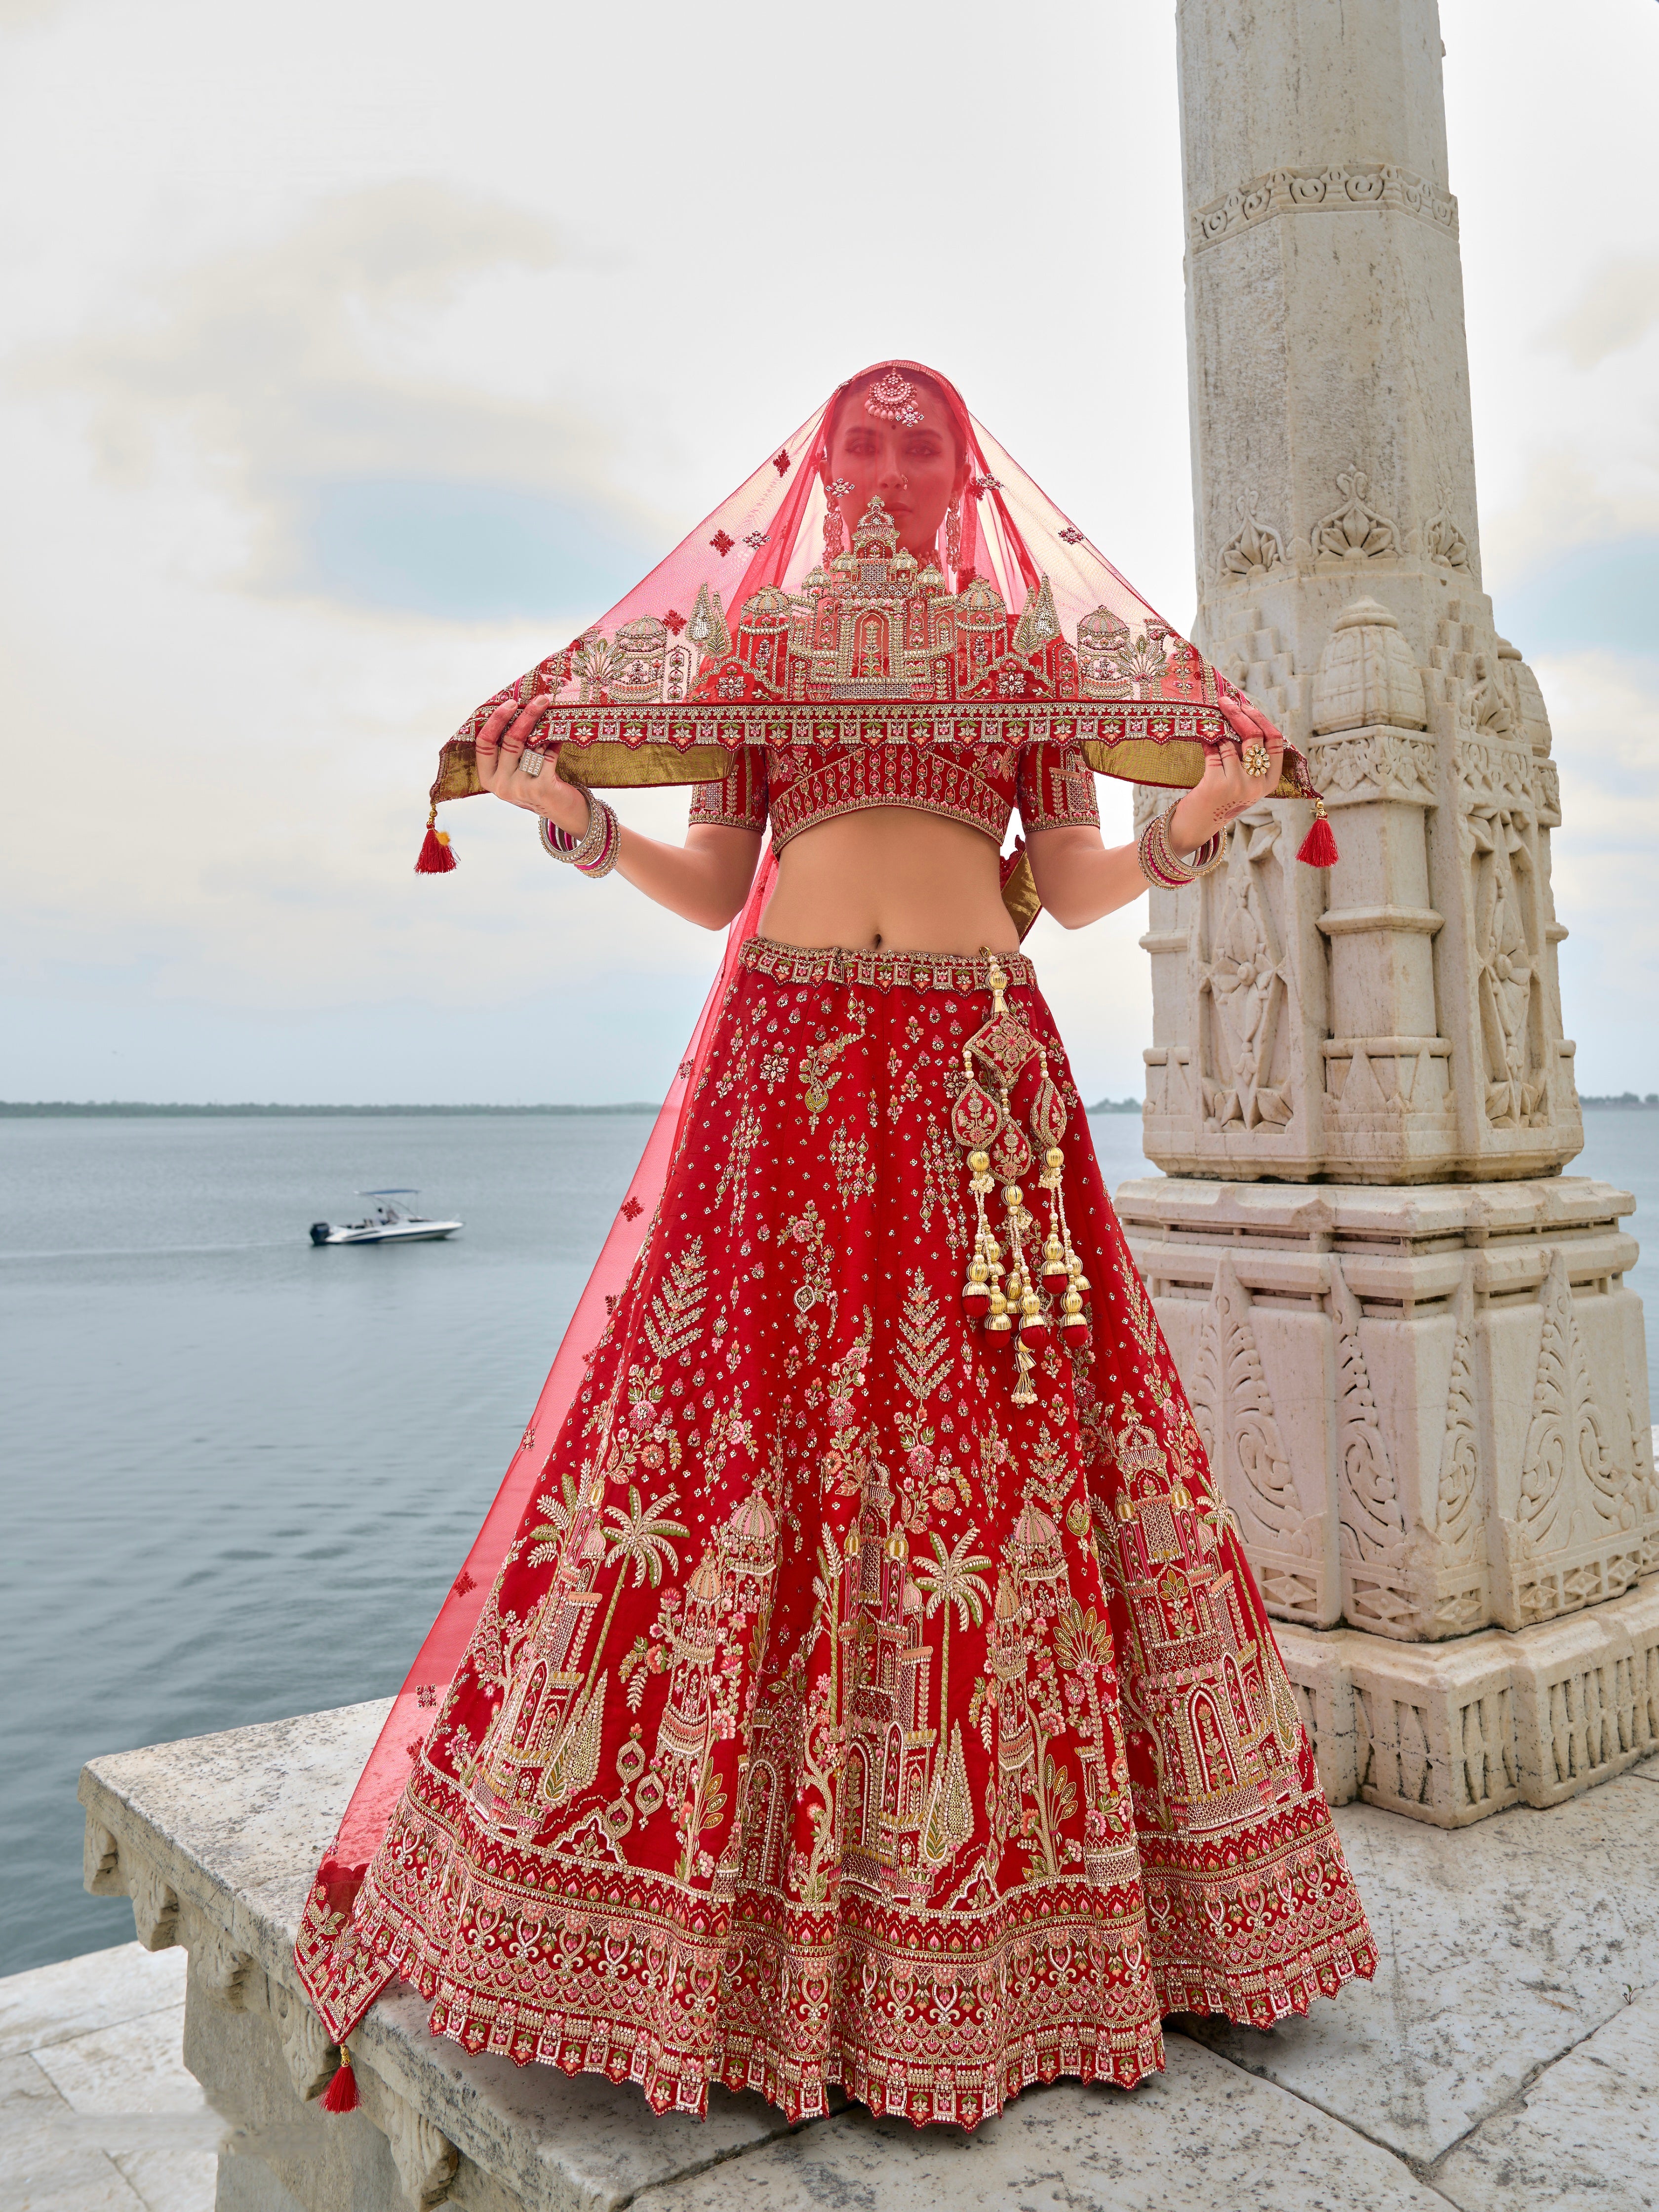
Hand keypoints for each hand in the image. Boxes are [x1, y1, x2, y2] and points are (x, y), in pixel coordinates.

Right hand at [474, 694, 591, 836]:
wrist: (563, 812)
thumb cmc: (538, 785)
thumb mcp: (517, 770)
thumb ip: (511, 750)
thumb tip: (518, 709)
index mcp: (489, 778)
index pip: (483, 744)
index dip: (495, 721)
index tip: (509, 703)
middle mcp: (501, 785)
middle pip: (510, 741)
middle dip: (526, 716)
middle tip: (540, 699)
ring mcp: (520, 789)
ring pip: (531, 747)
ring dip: (544, 730)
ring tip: (553, 716)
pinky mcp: (541, 789)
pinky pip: (548, 756)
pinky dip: (555, 743)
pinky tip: (561, 735)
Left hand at [1168, 692, 1285, 855]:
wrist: (1196, 826)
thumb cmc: (1220, 799)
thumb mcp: (1244, 781)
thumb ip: (1250, 757)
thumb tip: (1244, 717)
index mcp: (1269, 782)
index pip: (1276, 742)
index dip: (1262, 720)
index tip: (1247, 706)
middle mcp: (1257, 784)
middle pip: (1254, 737)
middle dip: (1238, 714)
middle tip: (1225, 701)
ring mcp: (1239, 785)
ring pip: (1230, 743)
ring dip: (1217, 735)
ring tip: (1210, 738)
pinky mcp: (1218, 784)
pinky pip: (1214, 751)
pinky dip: (1207, 743)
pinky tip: (1203, 743)